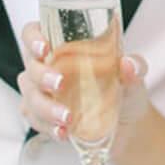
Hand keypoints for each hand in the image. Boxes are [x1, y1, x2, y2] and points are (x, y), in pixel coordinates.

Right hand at [16, 22, 151, 155]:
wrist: (129, 124)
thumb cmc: (125, 87)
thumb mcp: (134, 73)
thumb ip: (134, 66)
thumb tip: (129, 64)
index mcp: (64, 44)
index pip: (34, 33)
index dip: (33, 37)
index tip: (45, 47)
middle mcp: (49, 66)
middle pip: (30, 66)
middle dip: (41, 75)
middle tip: (59, 84)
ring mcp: (44, 93)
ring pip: (30, 96)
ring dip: (45, 107)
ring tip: (66, 117)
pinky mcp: (46, 117)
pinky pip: (35, 121)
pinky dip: (47, 127)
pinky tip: (62, 132)